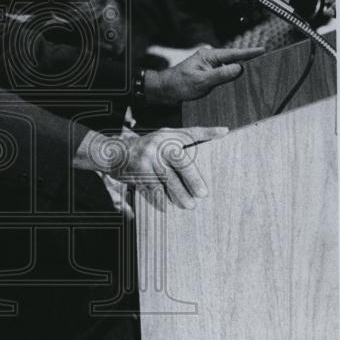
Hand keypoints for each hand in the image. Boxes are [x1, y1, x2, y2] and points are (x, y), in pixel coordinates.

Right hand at [77, 126, 228, 209]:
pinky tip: (166, 207)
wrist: (115, 153)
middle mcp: (157, 146)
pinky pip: (151, 190)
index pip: (189, 134)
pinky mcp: (136, 175)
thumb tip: (224, 131)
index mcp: (167, 136)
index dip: (206, 133)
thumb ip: (193, 135)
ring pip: (165, 180)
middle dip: (191, 180)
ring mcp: (145, 161)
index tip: (223, 133)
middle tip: (202, 194)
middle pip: (179, 163)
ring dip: (177, 195)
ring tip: (189, 205)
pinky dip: (159, 200)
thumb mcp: (167, 136)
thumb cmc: (150, 145)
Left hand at [148, 46, 263, 105]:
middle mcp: (210, 61)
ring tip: (256, 75)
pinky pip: (222, 78)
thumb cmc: (179, 84)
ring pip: (228, 70)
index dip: (249, 53)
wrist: (164, 91)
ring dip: (239, 74)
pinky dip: (230, 81)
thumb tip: (238, 68)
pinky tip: (239, 85)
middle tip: (265, 63)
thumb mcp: (201, 81)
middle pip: (233, 60)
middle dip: (248, 62)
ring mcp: (208, 69)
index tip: (263, 50)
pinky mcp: (207, 78)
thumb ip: (220, 75)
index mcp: (209, 56)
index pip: (233, 53)